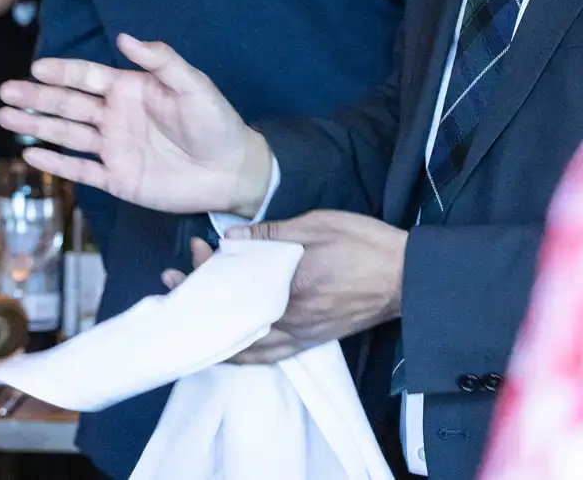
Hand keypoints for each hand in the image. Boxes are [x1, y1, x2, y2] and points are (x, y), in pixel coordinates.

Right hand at [0, 33, 272, 215]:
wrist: (232, 170)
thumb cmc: (216, 122)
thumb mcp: (193, 85)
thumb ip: (161, 62)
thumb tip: (124, 37)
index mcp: (131, 90)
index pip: (88, 77)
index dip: (62, 72)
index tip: (36, 68)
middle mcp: (116, 116)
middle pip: (68, 105)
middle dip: (36, 98)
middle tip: (4, 92)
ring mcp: (114, 148)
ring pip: (67, 134)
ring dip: (37, 125)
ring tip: (5, 117)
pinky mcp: (118, 178)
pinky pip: (81, 170)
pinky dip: (57, 164)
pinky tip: (32, 155)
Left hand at [167, 213, 404, 362]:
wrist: (406, 277)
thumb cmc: (365, 245)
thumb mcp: (318, 224)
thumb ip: (272, 234)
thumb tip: (230, 238)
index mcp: (289, 289)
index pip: (232, 284)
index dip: (206, 269)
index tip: (197, 250)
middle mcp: (289, 321)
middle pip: (230, 319)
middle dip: (198, 300)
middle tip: (176, 280)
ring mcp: (300, 336)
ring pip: (243, 347)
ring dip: (212, 329)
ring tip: (190, 311)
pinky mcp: (310, 343)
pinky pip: (266, 357)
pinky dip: (240, 354)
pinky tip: (229, 346)